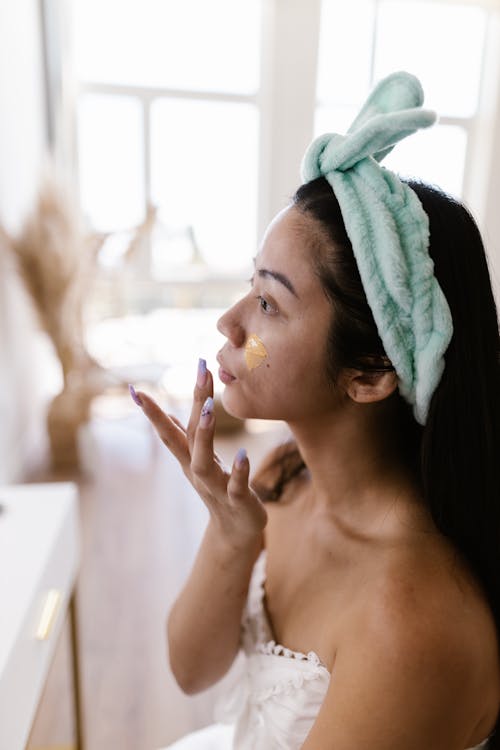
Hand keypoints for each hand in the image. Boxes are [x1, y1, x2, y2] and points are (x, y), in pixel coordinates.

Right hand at [129, 361, 267, 548]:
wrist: (236, 531)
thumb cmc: (219, 488)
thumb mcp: (200, 459)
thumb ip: (185, 436)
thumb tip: (167, 412)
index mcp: (190, 457)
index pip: (169, 430)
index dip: (152, 411)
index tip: (135, 388)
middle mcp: (197, 469)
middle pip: (190, 435)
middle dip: (195, 403)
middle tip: (200, 370)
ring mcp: (216, 485)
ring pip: (204, 461)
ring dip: (205, 435)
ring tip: (211, 408)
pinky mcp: (238, 501)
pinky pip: (236, 486)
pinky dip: (238, 471)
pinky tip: (243, 454)